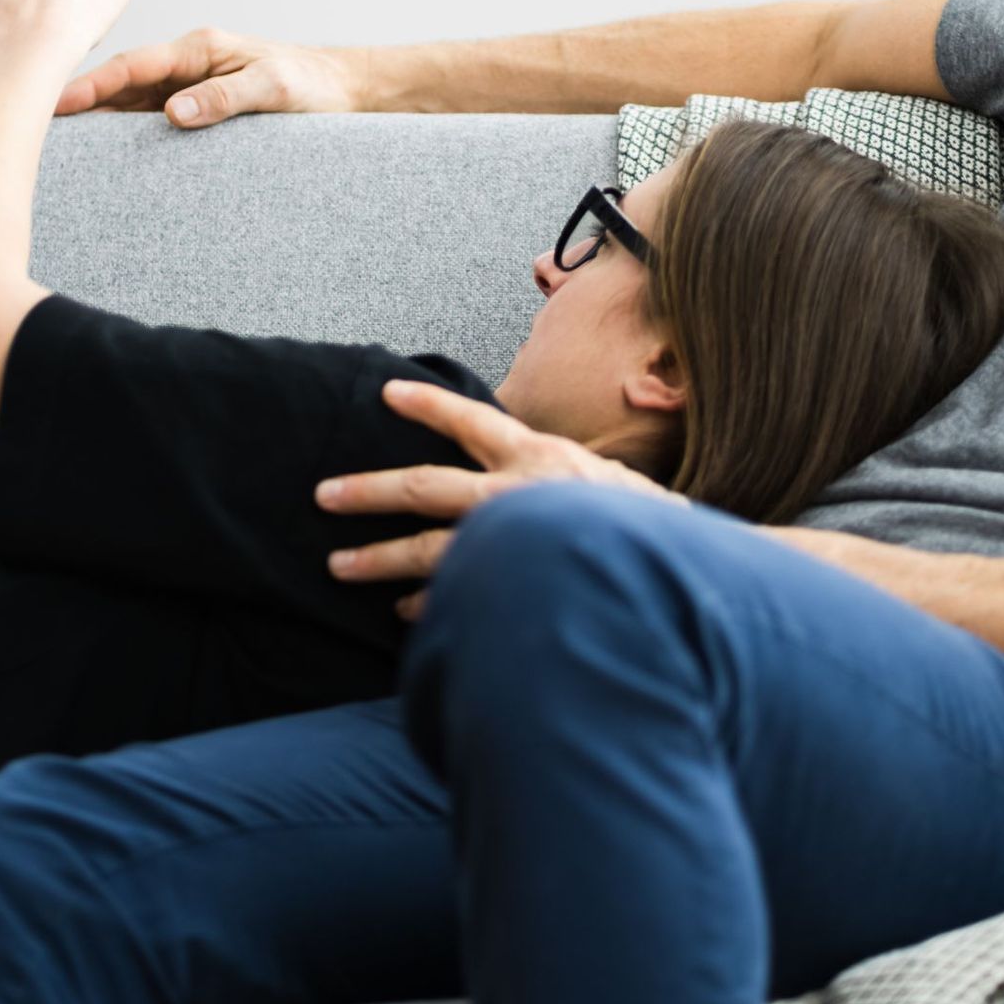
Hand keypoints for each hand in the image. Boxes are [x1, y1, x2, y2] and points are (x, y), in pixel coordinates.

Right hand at [56, 26, 361, 126]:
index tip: (56, 103)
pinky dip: (125, 134)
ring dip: (97, 121)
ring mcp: (189, 87)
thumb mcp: (274, 88)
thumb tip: (174, 112)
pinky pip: (151, 120)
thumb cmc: (312, 83)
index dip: (92, 84)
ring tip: (55, 147)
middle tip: (34, 127)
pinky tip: (103, 155)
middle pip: (121, 84)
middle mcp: (187, 65)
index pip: (134, 66)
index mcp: (199, 49)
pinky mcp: (198, 107)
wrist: (343, 90)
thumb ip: (225, 97)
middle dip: (79, 102)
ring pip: (130, 103)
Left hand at [317, 380, 678, 618]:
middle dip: (368, 491)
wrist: (679, 571)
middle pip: (425, 487)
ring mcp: (511, 545)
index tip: (388, 392)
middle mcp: (518, 496)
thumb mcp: (601, 480)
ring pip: (429, 549)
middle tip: (324, 495)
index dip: (428, 406)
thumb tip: (516, 485)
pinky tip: (405, 611)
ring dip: (379, 558)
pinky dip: (427, 603)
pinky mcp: (513, 588)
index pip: (473, 420)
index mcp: (539, 458)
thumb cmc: (644, 523)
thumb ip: (552, 480)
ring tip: (339, 564)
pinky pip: (455, 596)